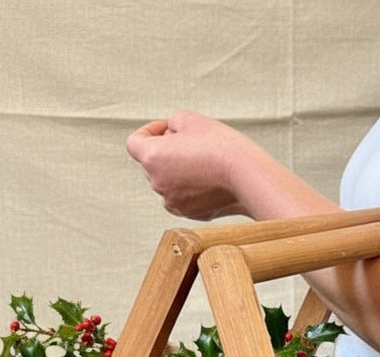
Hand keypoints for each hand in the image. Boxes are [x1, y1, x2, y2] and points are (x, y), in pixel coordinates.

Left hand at [125, 111, 252, 219]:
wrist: (245, 175)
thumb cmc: (219, 145)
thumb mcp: (191, 119)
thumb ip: (172, 124)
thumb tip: (169, 135)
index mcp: (152, 158)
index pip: (133, 143)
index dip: (148, 130)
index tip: (167, 128)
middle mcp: (157, 183)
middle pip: (152, 162)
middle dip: (166, 149)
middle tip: (191, 140)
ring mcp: (172, 202)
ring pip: (168, 181)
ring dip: (178, 169)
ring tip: (203, 159)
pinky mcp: (189, 214)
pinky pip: (182, 197)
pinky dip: (190, 187)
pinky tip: (209, 178)